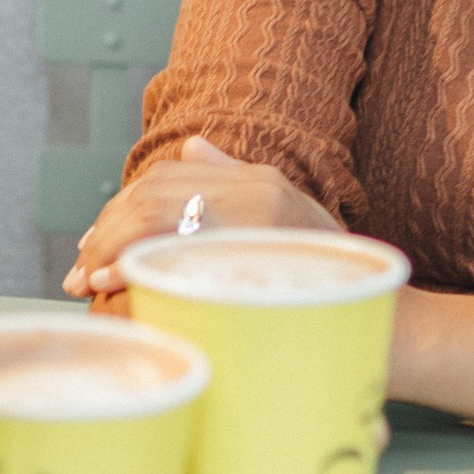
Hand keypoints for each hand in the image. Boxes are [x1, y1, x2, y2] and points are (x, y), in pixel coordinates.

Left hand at [64, 130, 338, 297]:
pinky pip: (184, 259)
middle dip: (108, 232)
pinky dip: (141, 270)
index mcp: (261, 182)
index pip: (168, 178)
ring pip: (163, 220)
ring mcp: (262, 228)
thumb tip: (187, 149)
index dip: (120, 208)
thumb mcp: (290, 220)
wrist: (393, 324)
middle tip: (79, 273)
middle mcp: (260, 195)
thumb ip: (236, 183)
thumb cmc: (333, 279)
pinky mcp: (260, 265)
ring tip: (89, 281)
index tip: (92, 245)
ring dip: (116, 250)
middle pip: (156, 196)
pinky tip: (119, 285)